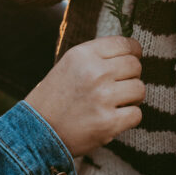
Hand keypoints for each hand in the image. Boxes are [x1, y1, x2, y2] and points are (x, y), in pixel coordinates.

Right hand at [25, 36, 144, 156]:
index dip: (134, 51)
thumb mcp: (71, 62)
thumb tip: (132, 49)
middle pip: (135, 65)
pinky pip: (136, 114)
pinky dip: (130, 117)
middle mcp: (95, 73)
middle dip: (132, 75)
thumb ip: (98, 54)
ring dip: (132, 96)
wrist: (36, 131)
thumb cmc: (57, 95)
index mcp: (85, 54)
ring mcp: (102, 98)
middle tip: (120, 83)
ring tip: (118, 101)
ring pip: (139, 89)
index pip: (125, 43)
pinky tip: (117, 116)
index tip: (134, 57)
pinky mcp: (107, 123)